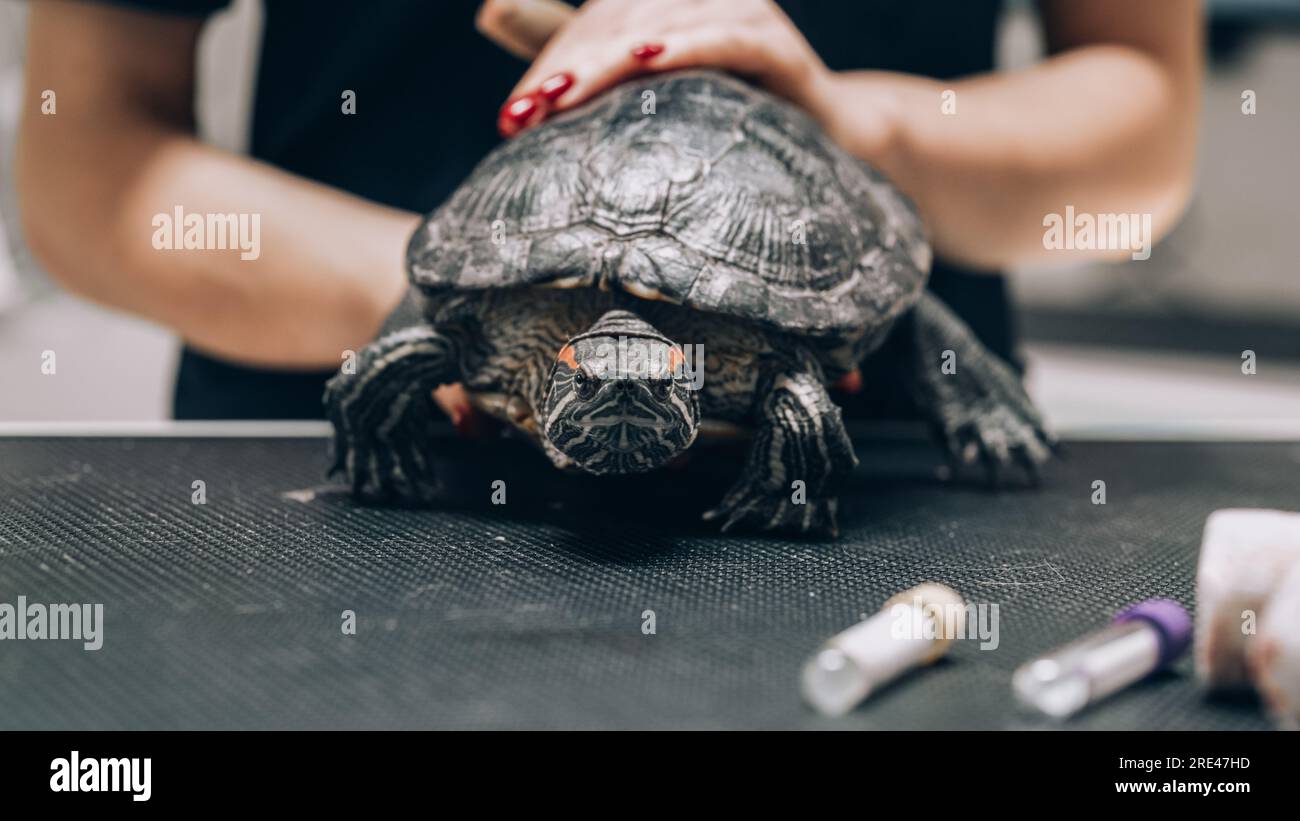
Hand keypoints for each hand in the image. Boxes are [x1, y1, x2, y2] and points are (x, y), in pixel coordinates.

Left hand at [496, 0, 832, 136]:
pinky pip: (724, 39)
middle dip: (566, 70)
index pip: (593, 24)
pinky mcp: (774, 43)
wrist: (827, 135)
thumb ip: (589, 63)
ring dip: (605, 62)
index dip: (549, 62)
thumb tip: (502, 36)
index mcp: (662, 4)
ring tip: (561, 98)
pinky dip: (684, 46)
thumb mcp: (655, 93)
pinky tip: (645, 60)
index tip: (512, 115)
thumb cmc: (732, 117)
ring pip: (657, 27)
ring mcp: (738, 13)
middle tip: (524, 115)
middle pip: (616, 23)